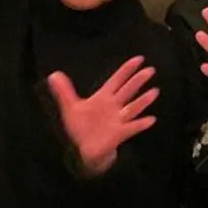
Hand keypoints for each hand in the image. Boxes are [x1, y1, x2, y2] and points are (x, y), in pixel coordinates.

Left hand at [47, 56, 158, 175]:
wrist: (83, 149)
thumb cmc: (81, 126)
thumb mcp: (71, 107)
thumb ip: (64, 91)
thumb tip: (53, 74)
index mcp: (104, 97)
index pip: (117, 80)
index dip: (126, 70)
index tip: (139, 59)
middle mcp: (114, 106)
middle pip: (128, 91)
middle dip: (138, 81)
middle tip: (150, 70)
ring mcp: (118, 120)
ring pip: (132, 108)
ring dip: (143, 101)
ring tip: (154, 92)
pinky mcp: (119, 133)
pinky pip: (132, 128)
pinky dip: (141, 124)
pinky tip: (151, 120)